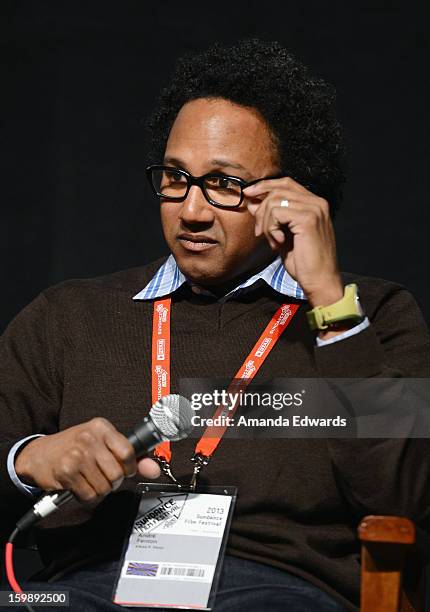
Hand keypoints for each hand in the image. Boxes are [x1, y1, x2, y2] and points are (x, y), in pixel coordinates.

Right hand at [15, 418, 160, 504]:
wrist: (38, 455)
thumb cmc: (74, 447)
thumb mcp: (101, 443)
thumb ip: (130, 456)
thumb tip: (154, 469)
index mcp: (101, 427)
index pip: (128, 451)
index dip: (130, 467)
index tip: (125, 470)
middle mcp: (89, 438)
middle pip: (117, 473)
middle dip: (113, 481)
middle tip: (103, 477)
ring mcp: (77, 454)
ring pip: (105, 486)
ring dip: (100, 490)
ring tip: (90, 480)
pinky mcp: (66, 471)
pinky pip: (90, 495)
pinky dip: (88, 496)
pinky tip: (81, 486)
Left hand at [243, 177, 342, 308]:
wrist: (320, 281)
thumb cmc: (304, 263)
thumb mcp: (282, 236)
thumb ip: (270, 218)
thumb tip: (252, 202)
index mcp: (314, 204)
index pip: (286, 183)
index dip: (265, 186)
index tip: (248, 194)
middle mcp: (317, 202)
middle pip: (278, 189)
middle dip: (261, 209)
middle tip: (259, 232)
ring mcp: (314, 209)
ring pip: (274, 201)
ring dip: (266, 223)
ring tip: (273, 241)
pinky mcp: (308, 219)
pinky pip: (276, 213)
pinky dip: (271, 228)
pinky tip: (278, 242)